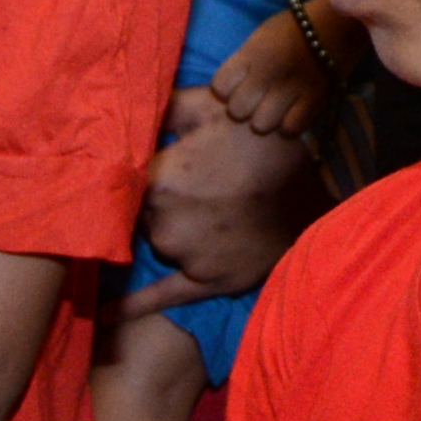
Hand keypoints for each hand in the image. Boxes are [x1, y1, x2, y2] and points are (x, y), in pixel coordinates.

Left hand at [132, 88, 323, 313]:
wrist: (316, 192)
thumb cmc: (260, 141)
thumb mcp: (211, 106)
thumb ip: (163, 106)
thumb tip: (126, 104)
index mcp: (160, 180)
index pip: (122, 181)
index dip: (129, 174)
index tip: (134, 169)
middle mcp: (165, 223)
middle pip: (138, 214)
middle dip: (156, 201)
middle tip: (192, 185)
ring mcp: (185, 256)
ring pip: (158, 242)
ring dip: (171, 229)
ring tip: (209, 210)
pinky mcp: (206, 282)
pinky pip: (160, 297)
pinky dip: (131, 306)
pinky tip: (104, 316)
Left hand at [202, 3, 340, 144]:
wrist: (339, 21)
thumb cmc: (295, 27)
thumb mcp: (260, 37)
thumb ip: (244, 62)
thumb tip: (230, 87)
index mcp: (251, 54)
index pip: (220, 87)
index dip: (226, 90)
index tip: (237, 86)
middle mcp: (267, 73)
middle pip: (237, 111)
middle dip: (244, 108)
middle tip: (258, 100)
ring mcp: (290, 89)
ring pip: (261, 125)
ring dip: (266, 120)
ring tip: (276, 108)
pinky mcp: (314, 101)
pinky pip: (290, 129)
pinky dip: (289, 125)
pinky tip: (293, 113)